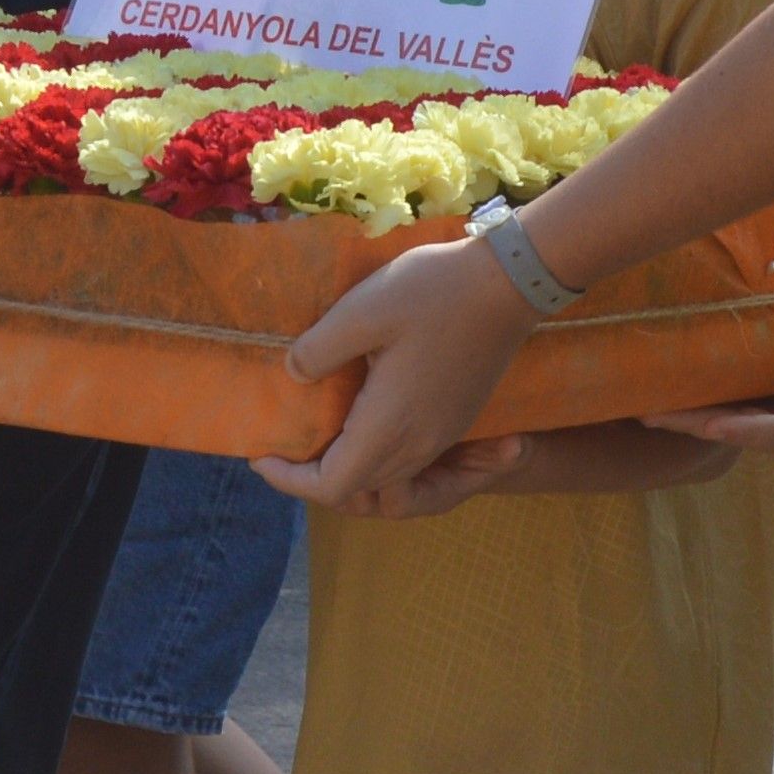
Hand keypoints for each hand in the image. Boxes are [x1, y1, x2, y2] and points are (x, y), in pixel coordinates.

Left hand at [253, 232, 539, 505]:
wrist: (511, 281)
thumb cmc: (433, 292)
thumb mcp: (361, 311)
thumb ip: (318, 351)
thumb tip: (294, 376)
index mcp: (389, 427)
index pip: (333, 486)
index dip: (291, 480)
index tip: (261, 455)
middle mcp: (419, 444)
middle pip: (360, 493)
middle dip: (315, 479)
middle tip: (282, 447)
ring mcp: (443, 434)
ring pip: (388, 481)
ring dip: (348, 471)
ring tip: (317, 438)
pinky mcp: (458, 419)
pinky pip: (410, 461)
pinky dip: (376, 458)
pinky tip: (359, 419)